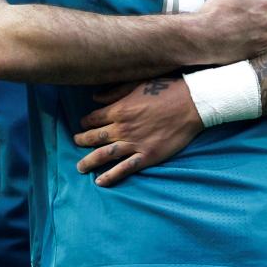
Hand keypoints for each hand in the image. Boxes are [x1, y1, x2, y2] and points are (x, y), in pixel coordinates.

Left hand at [73, 77, 204, 185]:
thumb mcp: (137, 84)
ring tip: (80, 167)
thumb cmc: (165, 90)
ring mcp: (134, 143)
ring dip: (89, 161)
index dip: (85, 123)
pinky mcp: (147, 156)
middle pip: (95, 137)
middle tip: (75, 143)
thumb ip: (114, 92)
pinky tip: (100, 182)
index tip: (82, 126)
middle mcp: (122, 128)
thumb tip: (94, 98)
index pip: (93, 119)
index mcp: (118, 109)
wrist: (191, 104)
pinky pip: (124, 169)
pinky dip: (110, 176)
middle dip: (82, 141)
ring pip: (104, 155)